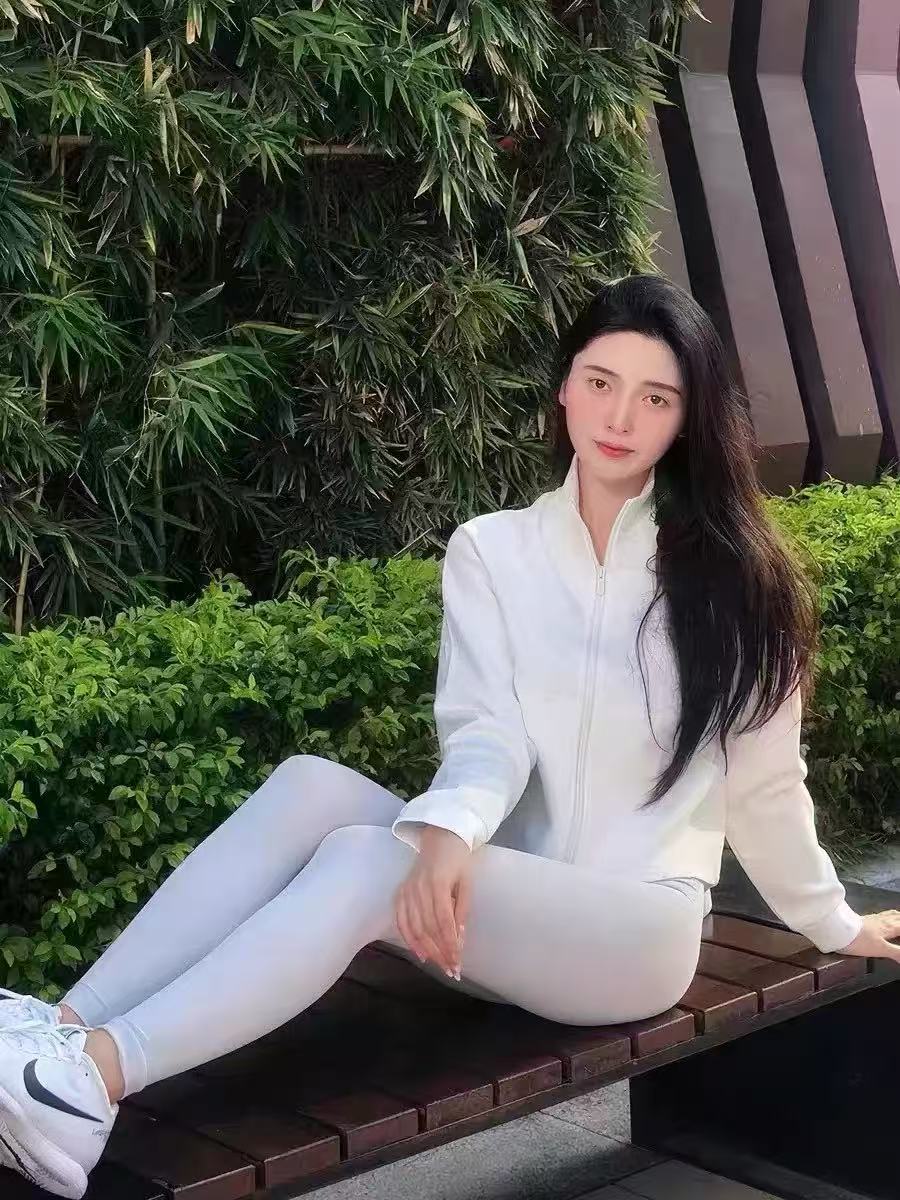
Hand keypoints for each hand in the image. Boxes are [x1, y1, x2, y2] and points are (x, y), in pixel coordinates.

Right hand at [394, 825, 471, 978]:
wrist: (440, 840)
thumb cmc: (458, 862)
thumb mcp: (466, 883)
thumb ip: (461, 911)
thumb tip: (459, 939)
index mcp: (437, 884)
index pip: (443, 922)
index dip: (449, 944)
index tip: (457, 962)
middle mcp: (419, 889)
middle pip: (428, 928)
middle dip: (440, 952)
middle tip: (452, 970)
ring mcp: (406, 892)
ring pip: (414, 929)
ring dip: (427, 951)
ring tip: (440, 965)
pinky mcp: (400, 894)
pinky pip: (401, 922)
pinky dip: (409, 940)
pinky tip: (420, 954)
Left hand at [839, 911, 899, 962]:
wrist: (838, 929)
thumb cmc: (859, 939)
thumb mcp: (881, 949)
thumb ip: (898, 953)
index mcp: (890, 927)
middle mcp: (883, 920)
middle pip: (898, 918)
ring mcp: (874, 919)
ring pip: (891, 915)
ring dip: (898, 917)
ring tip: (899, 919)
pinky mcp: (865, 919)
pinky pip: (882, 916)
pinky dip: (888, 917)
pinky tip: (883, 920)